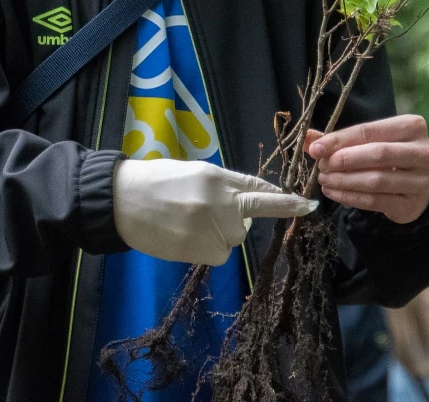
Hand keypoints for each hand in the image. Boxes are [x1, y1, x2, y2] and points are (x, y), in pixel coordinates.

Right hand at [112, 159, 317, 265]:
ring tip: (183, 223)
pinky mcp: (202, 249)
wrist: (120, 200)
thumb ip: (222, 186)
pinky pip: (219, 254)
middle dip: (231, 220)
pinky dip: (204, 250)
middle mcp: (220, 200)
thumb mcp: (192, 173)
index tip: (308, 206)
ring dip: (215, 236)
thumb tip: (245, 207)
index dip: (285, 200)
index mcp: (218, 176)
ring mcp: (212, 225)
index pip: (260, 190)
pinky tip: (182, 238)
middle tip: (198, 213)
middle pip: (247, 220)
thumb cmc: (155, 182)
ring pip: (232, 239)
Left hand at [304, 115, 428, 223]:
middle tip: (322, 167)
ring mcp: (422, 180)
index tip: (316, 149)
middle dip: (344, 160)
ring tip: (324, 180)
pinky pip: (376, 201)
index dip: (340, 140)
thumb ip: (339, 139)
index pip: (370, 131)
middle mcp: (423, 151)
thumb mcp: (369, 142)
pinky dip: (350, 197)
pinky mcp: (412, 203)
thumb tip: (306, 138)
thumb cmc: (390, 157)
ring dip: (344, 181)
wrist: (417, 187)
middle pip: (378, 153)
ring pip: (376, 180)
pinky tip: (334, 193)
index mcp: (412, 127)